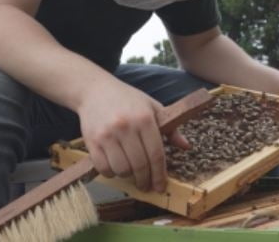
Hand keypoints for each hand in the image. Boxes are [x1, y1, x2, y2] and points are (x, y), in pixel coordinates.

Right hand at [76, 78, 185, 192]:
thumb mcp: (152, 107)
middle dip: (145, 180)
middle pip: (139, 165)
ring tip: (130, 172)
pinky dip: (111, 173)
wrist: (95, 91)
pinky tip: (115, 168)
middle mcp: (126, 127)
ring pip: (121, 169)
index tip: (161, 187)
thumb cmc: (128, 100)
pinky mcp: (92, 141)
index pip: (156, 154)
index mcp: (144, 119)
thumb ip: (170, 129)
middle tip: (146, 186)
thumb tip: (186, 146)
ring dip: (128, 176)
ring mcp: (107, 135)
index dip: (159, 174)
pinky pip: (103, 168)